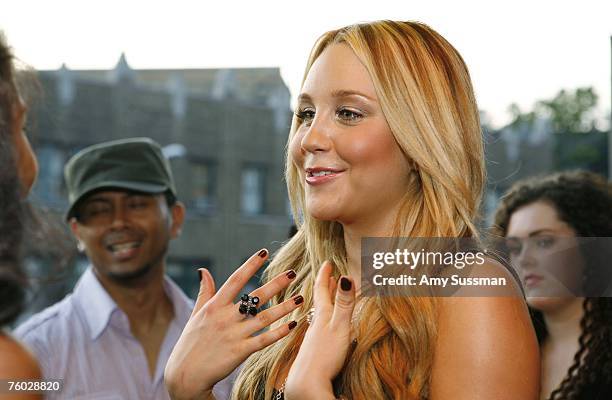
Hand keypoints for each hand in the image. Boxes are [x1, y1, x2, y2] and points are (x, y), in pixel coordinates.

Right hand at [164, 249, 303, 399]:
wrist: (184, 375)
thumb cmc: (191, 343)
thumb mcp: (196, 314)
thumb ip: (204, 292)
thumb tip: (203, 270)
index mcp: (214, 306)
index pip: (235, 280)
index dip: (250, 265)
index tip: (264, 252)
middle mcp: (225, 317)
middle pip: (255, 297)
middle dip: (276, 284)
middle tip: (293, 272)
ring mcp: (233, 335)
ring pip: (264, 317)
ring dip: (284, 307)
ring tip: (300, 297)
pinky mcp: (239, 352)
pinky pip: (264, 340)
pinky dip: (279, 332)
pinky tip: (293, 324)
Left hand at [284, 261, 355, 399]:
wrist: (306, 383)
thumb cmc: (324, 355)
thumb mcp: (339, 326)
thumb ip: (344, 304)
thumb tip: (347, 277)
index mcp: (322, 315)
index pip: (322, 290)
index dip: (325, 275)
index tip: (327, 262)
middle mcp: (315, 324)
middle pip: (320, 301)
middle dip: (326, 287)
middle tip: (330, 275)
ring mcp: (313, 338)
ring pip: (319, 315)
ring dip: (325, 304)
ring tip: (329, 297)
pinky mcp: (314, 352)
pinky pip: (319, 330)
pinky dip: (324, 321)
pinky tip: (323, 329)